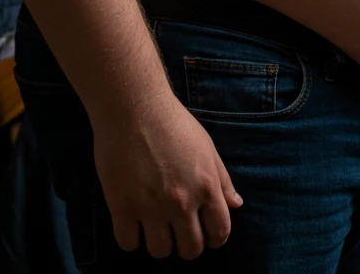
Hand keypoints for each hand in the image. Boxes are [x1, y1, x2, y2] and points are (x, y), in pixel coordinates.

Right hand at [92, 98, 244, 260]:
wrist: (134, 106)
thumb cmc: (173, 122)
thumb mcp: (207, 147)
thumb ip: (223, 180)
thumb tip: (237, 205)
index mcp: (207, 186)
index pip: (220, 233)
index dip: (215, 239)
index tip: (206, 234)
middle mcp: (182, 202)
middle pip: (191, 250)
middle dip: (188, 245)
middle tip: (179, 231)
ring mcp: (151, 207)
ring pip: (160, 252)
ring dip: (160, 243)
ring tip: (156, 227)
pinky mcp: (122, 207)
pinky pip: (129, 244)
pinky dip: (132, 238)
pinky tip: (133, 222)